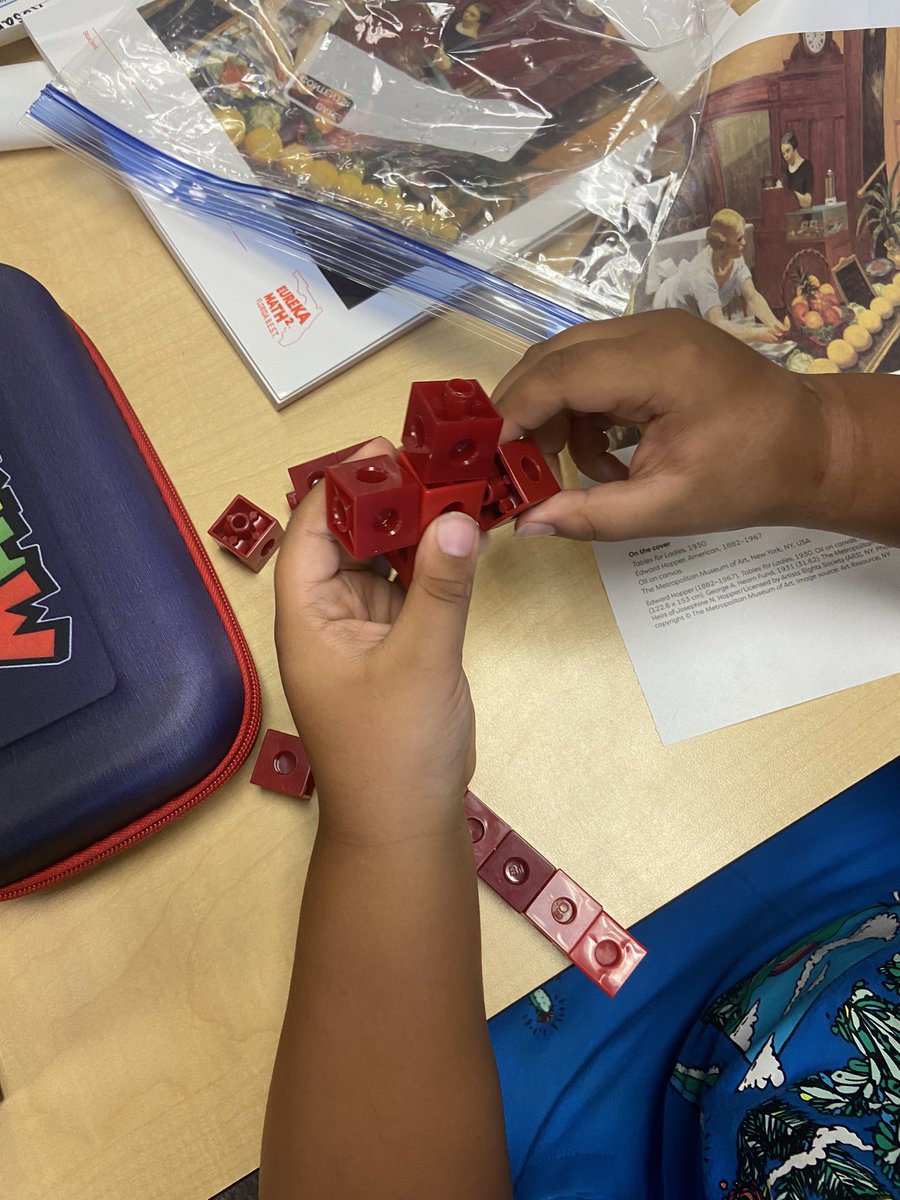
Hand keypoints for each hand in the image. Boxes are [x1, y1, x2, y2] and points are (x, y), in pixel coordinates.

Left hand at [274, 440, 482, 843]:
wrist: (405, 823)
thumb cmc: (392, 750)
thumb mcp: (420, 661)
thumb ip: (441, 587)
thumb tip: (459, 516)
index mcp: (308, 616)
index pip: (311, 532)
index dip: (342, 487)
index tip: (386, 451)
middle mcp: (329, 614)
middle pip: (349, 538)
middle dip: (387, 500)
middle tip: (434, 459)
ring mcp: (364, 630)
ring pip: (383, 560)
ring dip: (413, 527)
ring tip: (453, 483)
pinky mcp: (397, 645)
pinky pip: (410, 588)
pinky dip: (432, 562)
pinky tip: (462, 535)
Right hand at [492, 309, 830, 541]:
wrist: (810, 445)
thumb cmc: (749, 476)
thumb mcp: (667, 507)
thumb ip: (590, 516)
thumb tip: (526, 525)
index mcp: (659, 364)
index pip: (557, 376)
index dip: (514, 417)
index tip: (491, 462)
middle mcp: (650, 329)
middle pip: (551, 358)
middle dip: (524, 414)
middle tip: (516, 470)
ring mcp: (653, 328)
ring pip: (566, 360)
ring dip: (555, 416)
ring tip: (579, 473)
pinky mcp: (655, 339)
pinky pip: (592, 365)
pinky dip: (583, 410)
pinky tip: (608, 456)